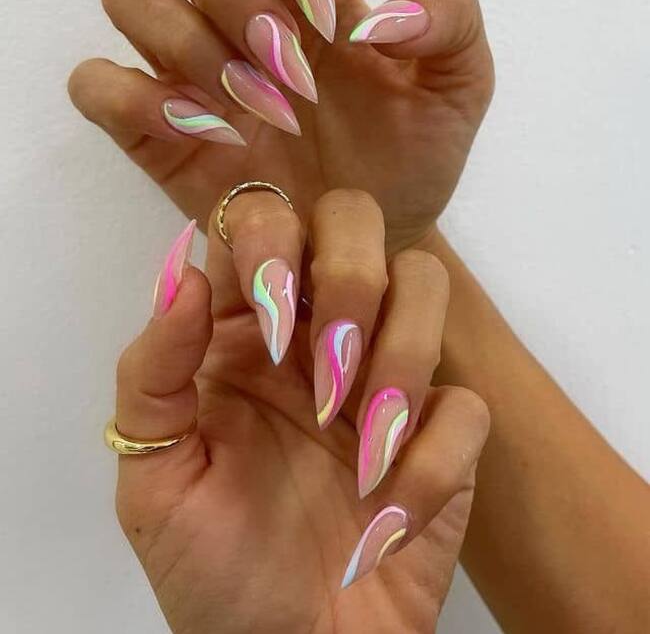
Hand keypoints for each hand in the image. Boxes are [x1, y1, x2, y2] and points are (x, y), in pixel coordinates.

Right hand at [68, 0, 493, 252]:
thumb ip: (451, 19)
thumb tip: (389, 11)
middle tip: (288, 65)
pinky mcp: (155, 129)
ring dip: (185, 40)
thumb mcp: (460, 84)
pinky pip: (95, 83)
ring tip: (251, 109)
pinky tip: (199, 134)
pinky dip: (130, 98)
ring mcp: (190, 67)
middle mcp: (238, 8)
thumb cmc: (411, 154)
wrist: (373, 235)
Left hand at [113, 188, 488, 632]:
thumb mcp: (156, 476)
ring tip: (361, 444)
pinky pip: (467, 404)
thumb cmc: (211, 567)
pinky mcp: (445, 437)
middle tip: (326, 366)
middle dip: (350, 277)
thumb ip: (154, 373)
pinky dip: (432, 460)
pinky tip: (387, 517)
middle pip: (355, 220)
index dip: (272, 241)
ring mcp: (386, 378)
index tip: (271, 325)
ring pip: (426, 284)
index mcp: (243, 332)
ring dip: (400, 358)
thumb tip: (179, 268)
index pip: (263, 221)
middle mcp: (319, 332)